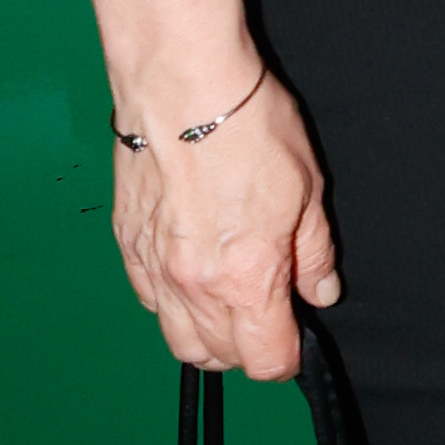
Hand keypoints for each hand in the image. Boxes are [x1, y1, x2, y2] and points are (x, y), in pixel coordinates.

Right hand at [115, 66, 337, 375]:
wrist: (182, 85)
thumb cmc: (246, 127)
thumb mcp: (308, 190)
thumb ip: (313, 253)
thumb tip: (319, 290)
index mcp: (246, 278)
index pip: (265, 359)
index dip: (287, 357)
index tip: (296, 339)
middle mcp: (193, 284)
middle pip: (216, 357)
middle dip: (247, 350)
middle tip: (268, 316)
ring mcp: (153, 266)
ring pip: (176, 338)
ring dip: (206, 336)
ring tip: (230, 305)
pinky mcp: (126, 243)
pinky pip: (148, 299)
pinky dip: (171, 303)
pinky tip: (192, 276)